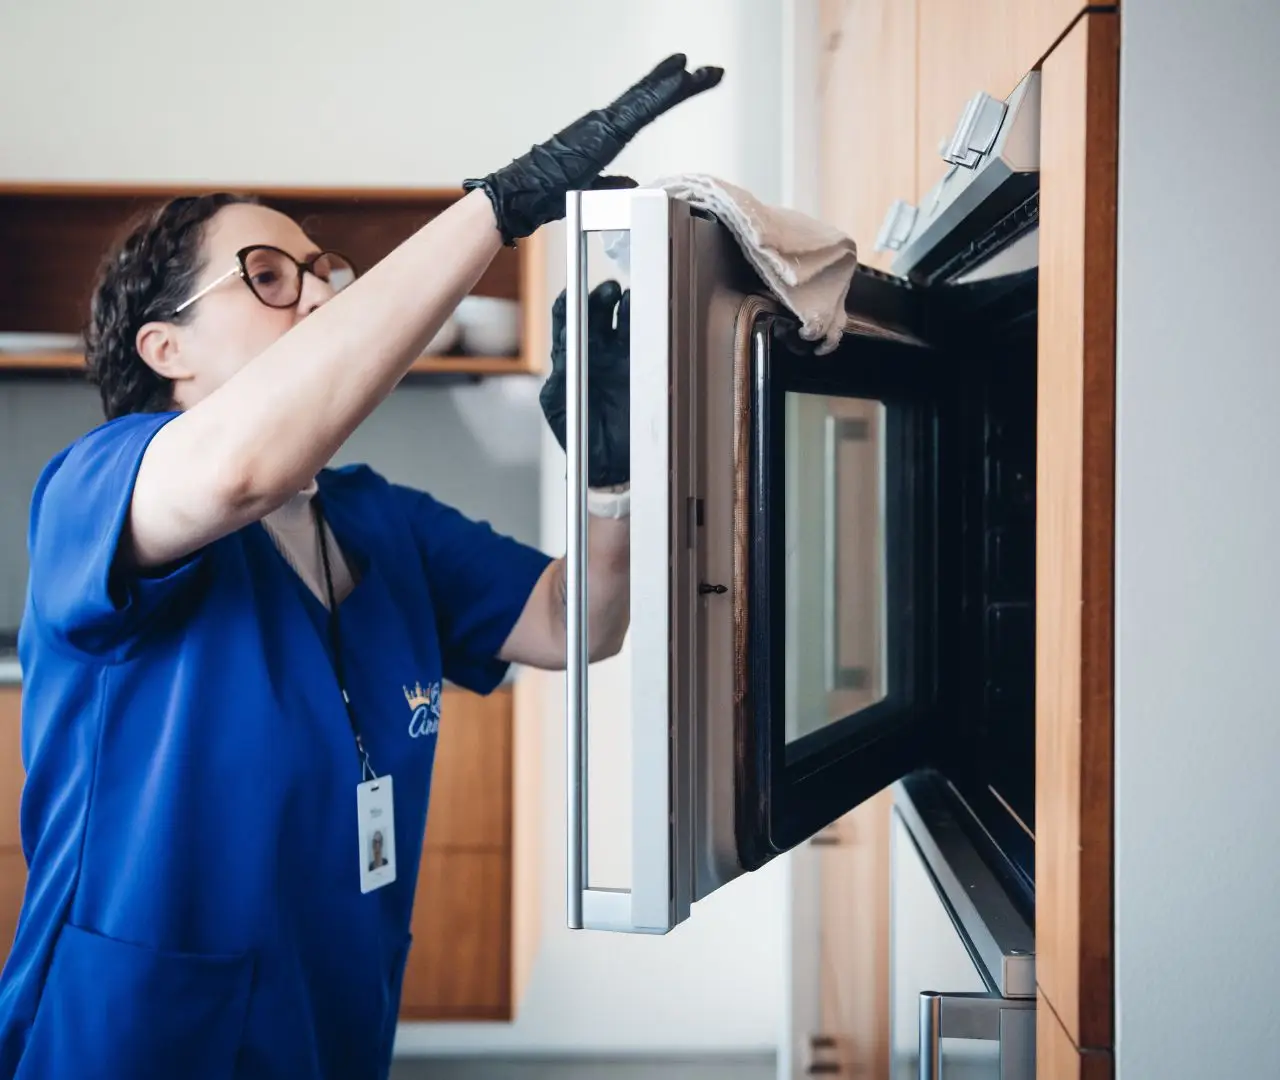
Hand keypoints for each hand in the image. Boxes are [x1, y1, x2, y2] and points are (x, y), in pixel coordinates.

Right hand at [465, 53, 723, 244]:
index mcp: (603, 135)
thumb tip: (632, 184)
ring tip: (702, 71)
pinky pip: (639, 110)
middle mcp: (605, 122)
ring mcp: (605, 124)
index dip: (667, 94)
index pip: (643, 110)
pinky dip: (661, 93)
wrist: (523, 194)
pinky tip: (679, 80)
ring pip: (648, 98)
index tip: (690, 81)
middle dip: (682, 84)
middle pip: (650, 98)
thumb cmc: (546, 192)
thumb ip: (611, 184)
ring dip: (676, 84)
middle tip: (712, 72)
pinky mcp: (604, 132)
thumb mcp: (589, 189)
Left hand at [540, 280, 629, 488]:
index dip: (571, 303)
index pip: (568, 320)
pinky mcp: (643, 366)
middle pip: (597, 312)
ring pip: (623, 319)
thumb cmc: (581, 436)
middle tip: (609, 292)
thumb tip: (563, 356)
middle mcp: (596, 351)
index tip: (575, 295)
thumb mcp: (559, 406)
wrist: (611, 464)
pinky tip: (647, 314)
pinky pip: (645, 339)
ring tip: (628, 299)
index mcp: (570, 357)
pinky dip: (646, 323)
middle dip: (601, 297)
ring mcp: (621, 356)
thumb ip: (560, 378)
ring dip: (625, 304)